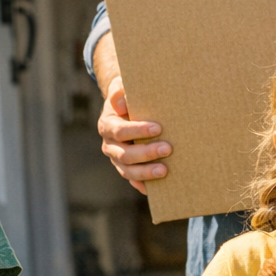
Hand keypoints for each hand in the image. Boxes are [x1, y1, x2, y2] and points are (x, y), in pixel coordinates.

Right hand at [97, 76, 170, 194]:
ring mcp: (117, 159)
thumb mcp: (121, 88)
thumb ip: (119, 91)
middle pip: (124, 154)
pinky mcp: (126, 168)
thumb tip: (122, 103)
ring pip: (127, 171)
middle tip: (168, 149)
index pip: (120, 131)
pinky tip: (158, 188)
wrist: (125, 109)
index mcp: (107, 126)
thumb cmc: (127, 97)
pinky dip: (143, 185)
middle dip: (146, 153)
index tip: (158, 128)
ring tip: (164, 170)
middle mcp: (109, 145)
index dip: (138, 131)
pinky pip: (133, 180)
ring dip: (145, 172)